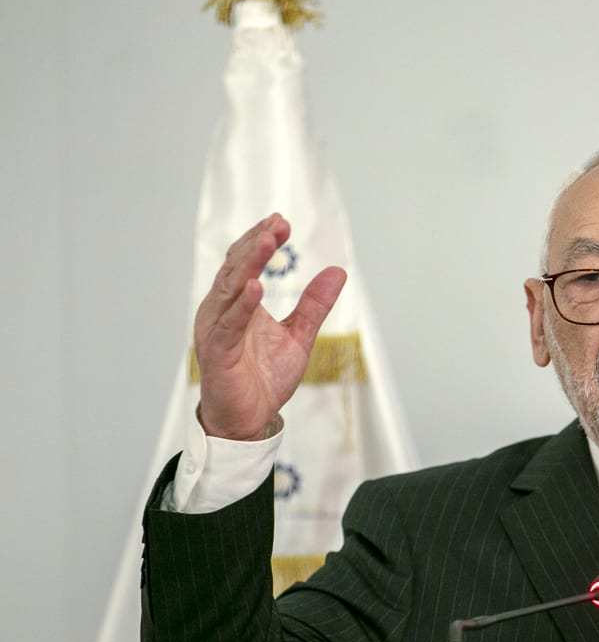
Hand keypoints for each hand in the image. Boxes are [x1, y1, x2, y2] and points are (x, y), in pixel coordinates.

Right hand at [193, 213, 346, 439]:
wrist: (249, 419)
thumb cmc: (264, 377)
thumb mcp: (299, 336)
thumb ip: (314, 304)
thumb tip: (338, 271)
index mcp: (239, 303)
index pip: (246, 262)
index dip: (262, 240)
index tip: (283, 222)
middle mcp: (222, 310)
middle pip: (236, 268)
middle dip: (256, 244)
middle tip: (277, 224)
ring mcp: (217, 330)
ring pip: (229, 289)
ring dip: (249, 264)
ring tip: (267, 243)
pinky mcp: (217, 352)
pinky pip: (229, 325)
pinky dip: (242, 306)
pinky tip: (256, 287)